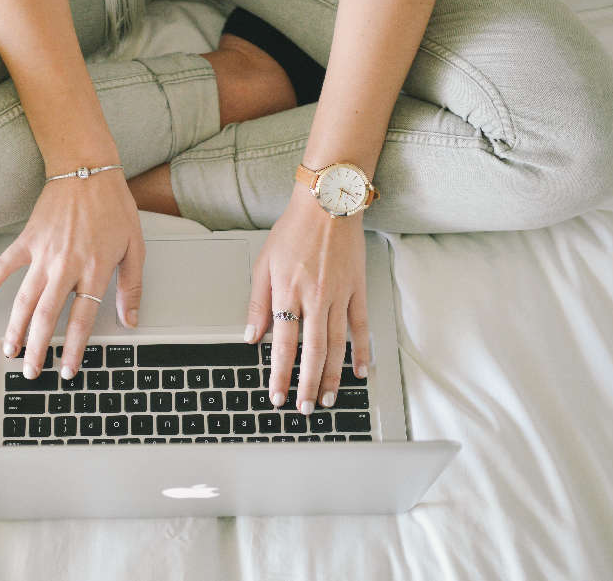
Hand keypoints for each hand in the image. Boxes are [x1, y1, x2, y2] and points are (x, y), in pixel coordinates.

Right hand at [0, 169, 144, 379]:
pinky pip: (4, 267)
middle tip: (32, 372)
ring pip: (25, 299)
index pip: (81, 319)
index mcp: (95, 270)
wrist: (87, 170)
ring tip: (9, 351)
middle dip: (38, 349)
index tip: (67, 370)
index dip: (73, 348)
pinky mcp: (27, 240)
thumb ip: (132, 287)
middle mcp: (66, 266)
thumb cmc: (114, 207)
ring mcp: (43, 254)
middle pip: (47, 317)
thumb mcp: (135, 247)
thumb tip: (131, 319)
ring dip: (15, 328)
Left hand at [245, 182, 370, 414]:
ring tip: (329, 398)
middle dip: (309, 384)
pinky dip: (362, 350)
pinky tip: (360, 370)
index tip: (277, 395)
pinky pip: (360, 326)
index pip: (283, 344)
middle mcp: (315, 297)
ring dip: (333, 375)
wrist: (327, 203)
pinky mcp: (357, 290)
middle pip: (312, 351)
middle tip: (306, 408)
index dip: (280, 374)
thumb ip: (257, 303)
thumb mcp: (263, 263)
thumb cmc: (293, 230)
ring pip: (337, 345)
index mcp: (288, 292)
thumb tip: (251, 336)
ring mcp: (339, 295)